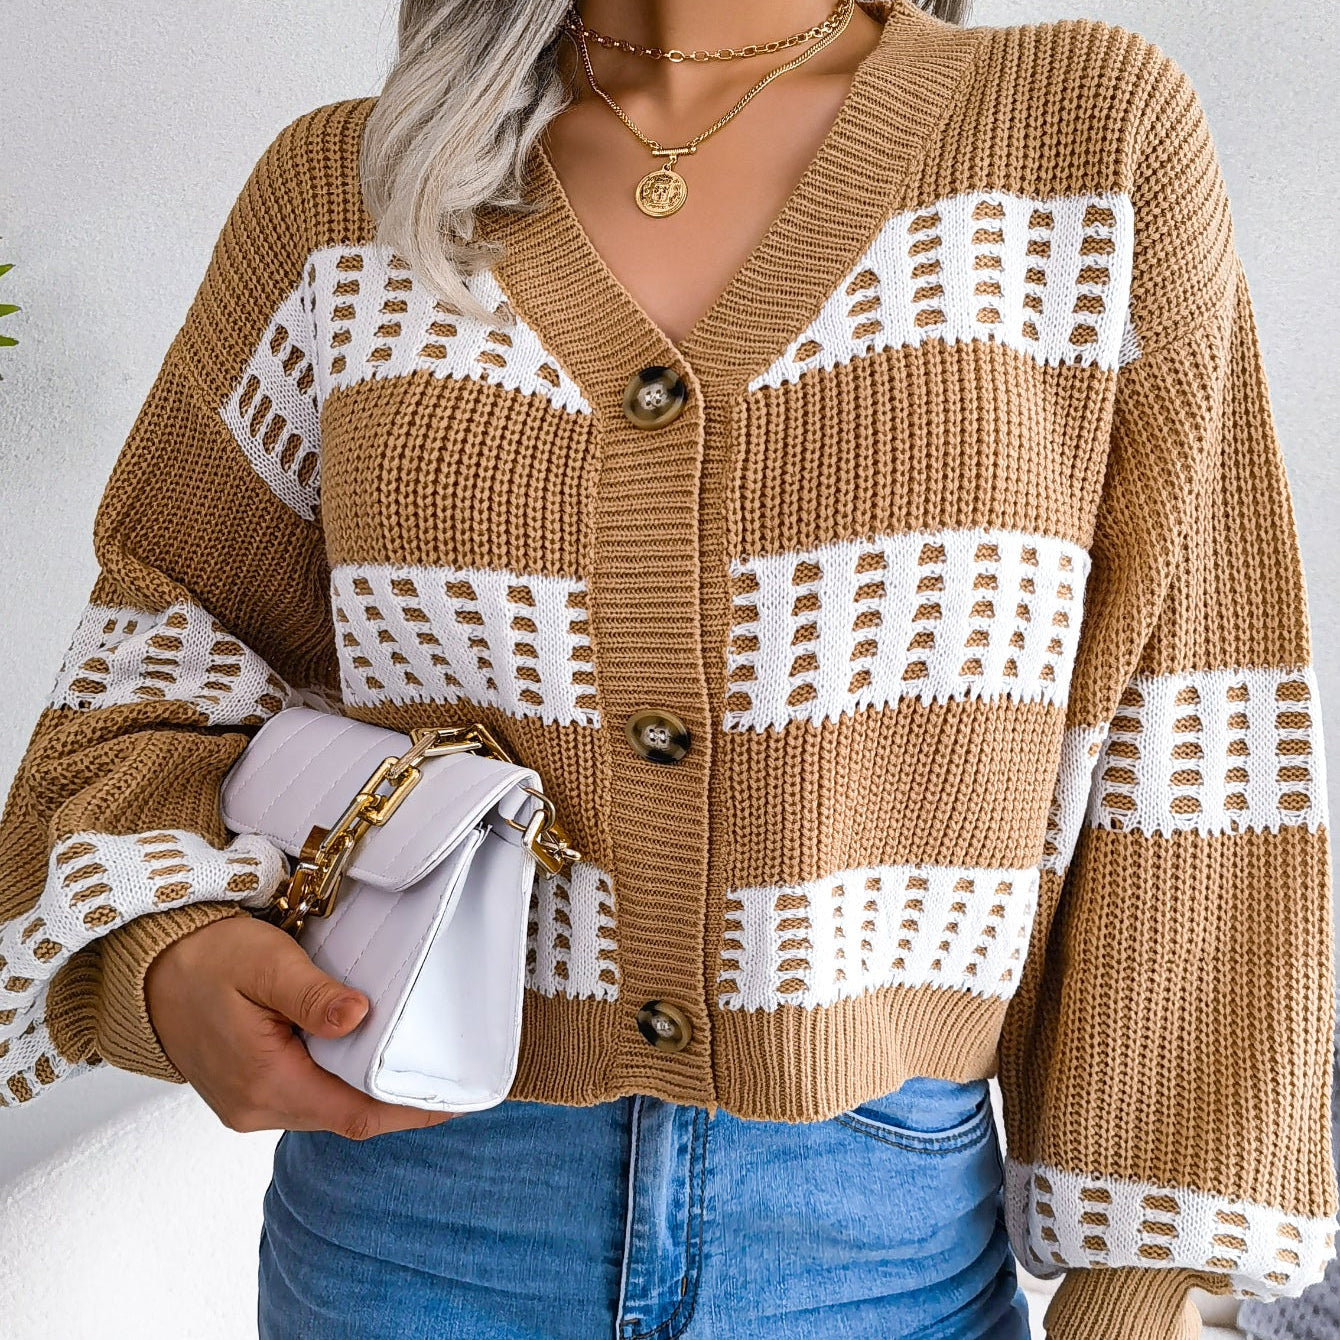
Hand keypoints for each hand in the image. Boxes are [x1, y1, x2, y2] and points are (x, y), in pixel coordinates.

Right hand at [144, 914, 456, 1138]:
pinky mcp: (246, 1091)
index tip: (455, 1103)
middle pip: (345, 1115)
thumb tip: (358, 1015)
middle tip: (449, 1077)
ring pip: (327, 1107)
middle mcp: (257, 1107)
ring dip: (368, 1089)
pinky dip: (340, 1080)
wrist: (145, 967)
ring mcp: (249, 1103)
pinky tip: (366, 1054)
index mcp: (265, 1083)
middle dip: (397, 1101)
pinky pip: (307, 1094)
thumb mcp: (264, 964)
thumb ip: (312, 995)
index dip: (410, 1113)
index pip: (355, 1114)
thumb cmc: (205, 958)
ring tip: (418, 1064)